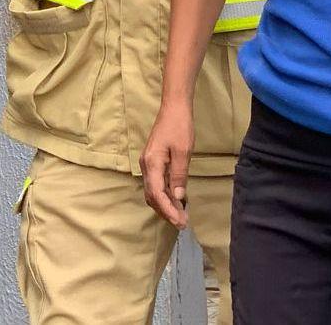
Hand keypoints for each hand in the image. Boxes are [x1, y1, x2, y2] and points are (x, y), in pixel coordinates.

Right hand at [140, 104, 194, 228]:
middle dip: (166, 211)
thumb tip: (178, 198)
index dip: (168, 210)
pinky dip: (165, 195)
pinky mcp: (153, 162)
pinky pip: (156, 184)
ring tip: (180, 215)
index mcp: (152, 164)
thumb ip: (179, 176)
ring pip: (153, 192)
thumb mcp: (183, 152)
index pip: (157, 194)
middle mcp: (146, 166)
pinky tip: (176, 200)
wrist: (174, 108)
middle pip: (152, 196)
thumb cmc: (180, 127)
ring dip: (165, 205)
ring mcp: (148, 164)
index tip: (180, 221)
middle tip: (183, 223)